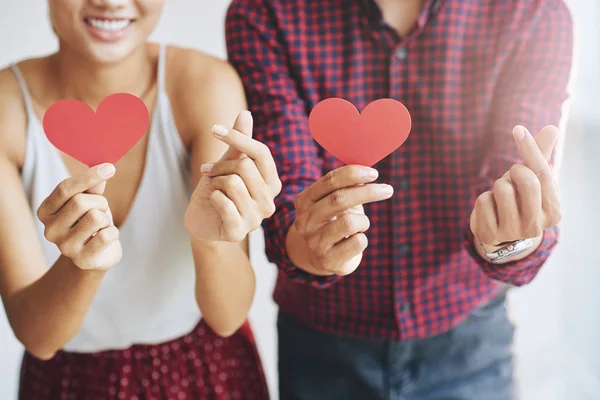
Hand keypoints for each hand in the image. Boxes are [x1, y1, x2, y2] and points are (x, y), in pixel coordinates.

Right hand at [37, 164, 121, 270]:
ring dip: (106, 218)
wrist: (96, 255)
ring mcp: (65, 248)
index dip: (89, 176)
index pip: (64, 189)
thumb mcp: (90, 201)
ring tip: (101, 226)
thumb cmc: (91, 223)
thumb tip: (104, 168)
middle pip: (80, 202)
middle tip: (101, 211)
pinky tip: (106, 239)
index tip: (109, 168)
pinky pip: (106, 236)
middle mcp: (50, 231)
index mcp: (45, 212)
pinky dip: (113, 232)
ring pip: (95, 217)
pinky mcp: (83, 260)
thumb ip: (93, 186)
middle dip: (100, 202)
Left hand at [185, 111, 281, 241]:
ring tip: (213, 190)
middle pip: (245, 167)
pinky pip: (224, 203)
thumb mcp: (227, 164)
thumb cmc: (217, 190)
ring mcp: (256, 219)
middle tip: (209, 172)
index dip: (238, 138)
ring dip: (215, 183)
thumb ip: (239, 143)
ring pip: (233, 184)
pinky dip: (212, 198)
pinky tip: (212, 203)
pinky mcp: (238, 232)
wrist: (200, 221)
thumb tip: (246, 113)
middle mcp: (269, 202)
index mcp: (272, 183)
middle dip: (220, 166)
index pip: (262, 153)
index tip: (215, 130)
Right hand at [292, 165, 393, 275]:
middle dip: (367, 192)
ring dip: (363, 221)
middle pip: (338, 199)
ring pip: (349, 223)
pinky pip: (357, 242)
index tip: (374, 173)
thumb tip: (367, 175)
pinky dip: (363, 238)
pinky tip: (355, 241)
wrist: (323, 257)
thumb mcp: (336, 203)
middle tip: (387, 190)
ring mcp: (314, 242)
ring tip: (362, 225)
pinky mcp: (328, 260)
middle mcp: (305, 221)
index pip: (329, 181)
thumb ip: (347, 188)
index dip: (353, 174)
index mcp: (304, 201)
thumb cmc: (335, 222)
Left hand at [470, 125, 561, 246]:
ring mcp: (512, 232)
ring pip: (502, 189)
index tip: (518, 129)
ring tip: (501, 195)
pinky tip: (490, 208)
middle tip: (511, 176)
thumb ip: (540, 156)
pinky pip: (483, 201)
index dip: (530, 149)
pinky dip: (484, 198)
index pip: (544, 174)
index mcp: (553, 211)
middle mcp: (536, 226)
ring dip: (498, 185)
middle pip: (528, 182)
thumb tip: (552, 128)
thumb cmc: (519, 199)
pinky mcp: (490, 234)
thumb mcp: (531, 179)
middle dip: (515, 171)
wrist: (500, 233)